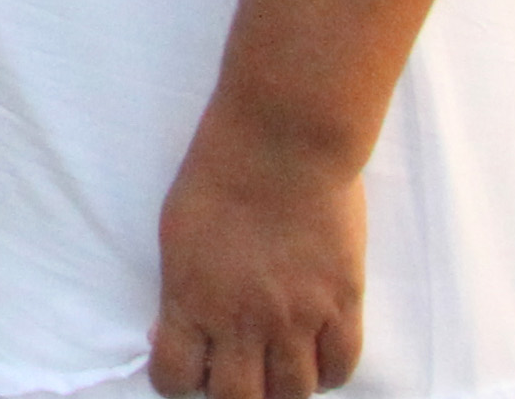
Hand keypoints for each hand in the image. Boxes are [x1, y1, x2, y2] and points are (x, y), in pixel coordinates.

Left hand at [152, 111, 364, 398]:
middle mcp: (243, 320)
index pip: (174, 378)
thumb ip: (178, 290)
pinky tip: (315, 357)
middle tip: (236, 370)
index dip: (177, 380)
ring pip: (293, 393)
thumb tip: (172, 330)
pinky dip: (327, 373)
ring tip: (277, 364)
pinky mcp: (343, 304)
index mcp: (191, 299)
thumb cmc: (218, 174)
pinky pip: (341, 368)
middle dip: (232, 393)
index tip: (186, 366)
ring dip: (282, 386)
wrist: (282, 141)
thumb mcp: (175, 233)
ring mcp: (297, 317)